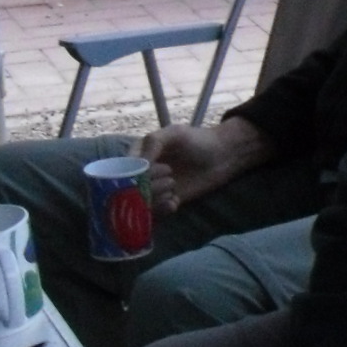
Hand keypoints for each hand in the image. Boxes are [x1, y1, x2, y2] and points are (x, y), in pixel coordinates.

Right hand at [137, 118, 273, 213]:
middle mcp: (144, 173)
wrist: (224, 155)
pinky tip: (176, 201)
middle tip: (170, 175)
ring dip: (155, 198)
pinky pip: (157, 213)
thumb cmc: (198, 140)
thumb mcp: (175, 134)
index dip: (132, 174)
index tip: (148, 171)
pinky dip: (164, 208)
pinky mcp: (169, 200)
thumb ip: (153, 143)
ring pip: (142, 202)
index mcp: (139, 154)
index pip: (122, 170)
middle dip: (147, 185)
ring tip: (173, 187)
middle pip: (130, 189)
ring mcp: (156, 188)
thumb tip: (137, 164)